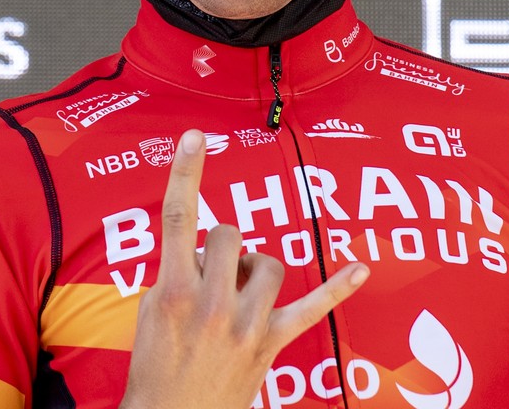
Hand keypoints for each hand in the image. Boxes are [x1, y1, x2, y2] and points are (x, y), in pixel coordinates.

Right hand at [119, 129, 368, 408]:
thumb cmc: (155, 370)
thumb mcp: (147, 313)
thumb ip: (175, 273)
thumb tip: (204, 251)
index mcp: (171, 290)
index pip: (178, 219)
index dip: (186, 173)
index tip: (196, 138)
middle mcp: (210, 302)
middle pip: (229, 236)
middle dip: (221, 247)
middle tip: (209, 276)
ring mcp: (244, 323)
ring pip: (268, 262)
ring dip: (254, 267)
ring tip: (237, 289)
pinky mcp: (269, 343)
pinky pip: (312, 309)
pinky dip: (337, 288)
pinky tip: (361, 268)